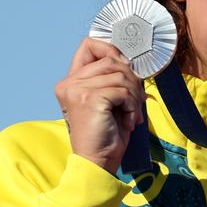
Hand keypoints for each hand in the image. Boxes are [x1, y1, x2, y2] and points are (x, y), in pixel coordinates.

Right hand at [54, 38, 145, 171]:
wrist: (98, 161)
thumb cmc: (106, 134)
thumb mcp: (110, 101)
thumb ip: (112, 79)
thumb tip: (131, 63)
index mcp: (71, 81)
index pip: (90, 45)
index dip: (112, 50)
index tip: (126, 69)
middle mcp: (69, 83)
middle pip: (112, 59)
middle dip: (132, 80)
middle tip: (136, 102)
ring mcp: (77, 90)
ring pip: (121, 75)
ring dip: (134, 96)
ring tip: (132, 114)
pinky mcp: (89, 99)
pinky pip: (123, 91)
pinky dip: (133, 106)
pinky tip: (129, 121)